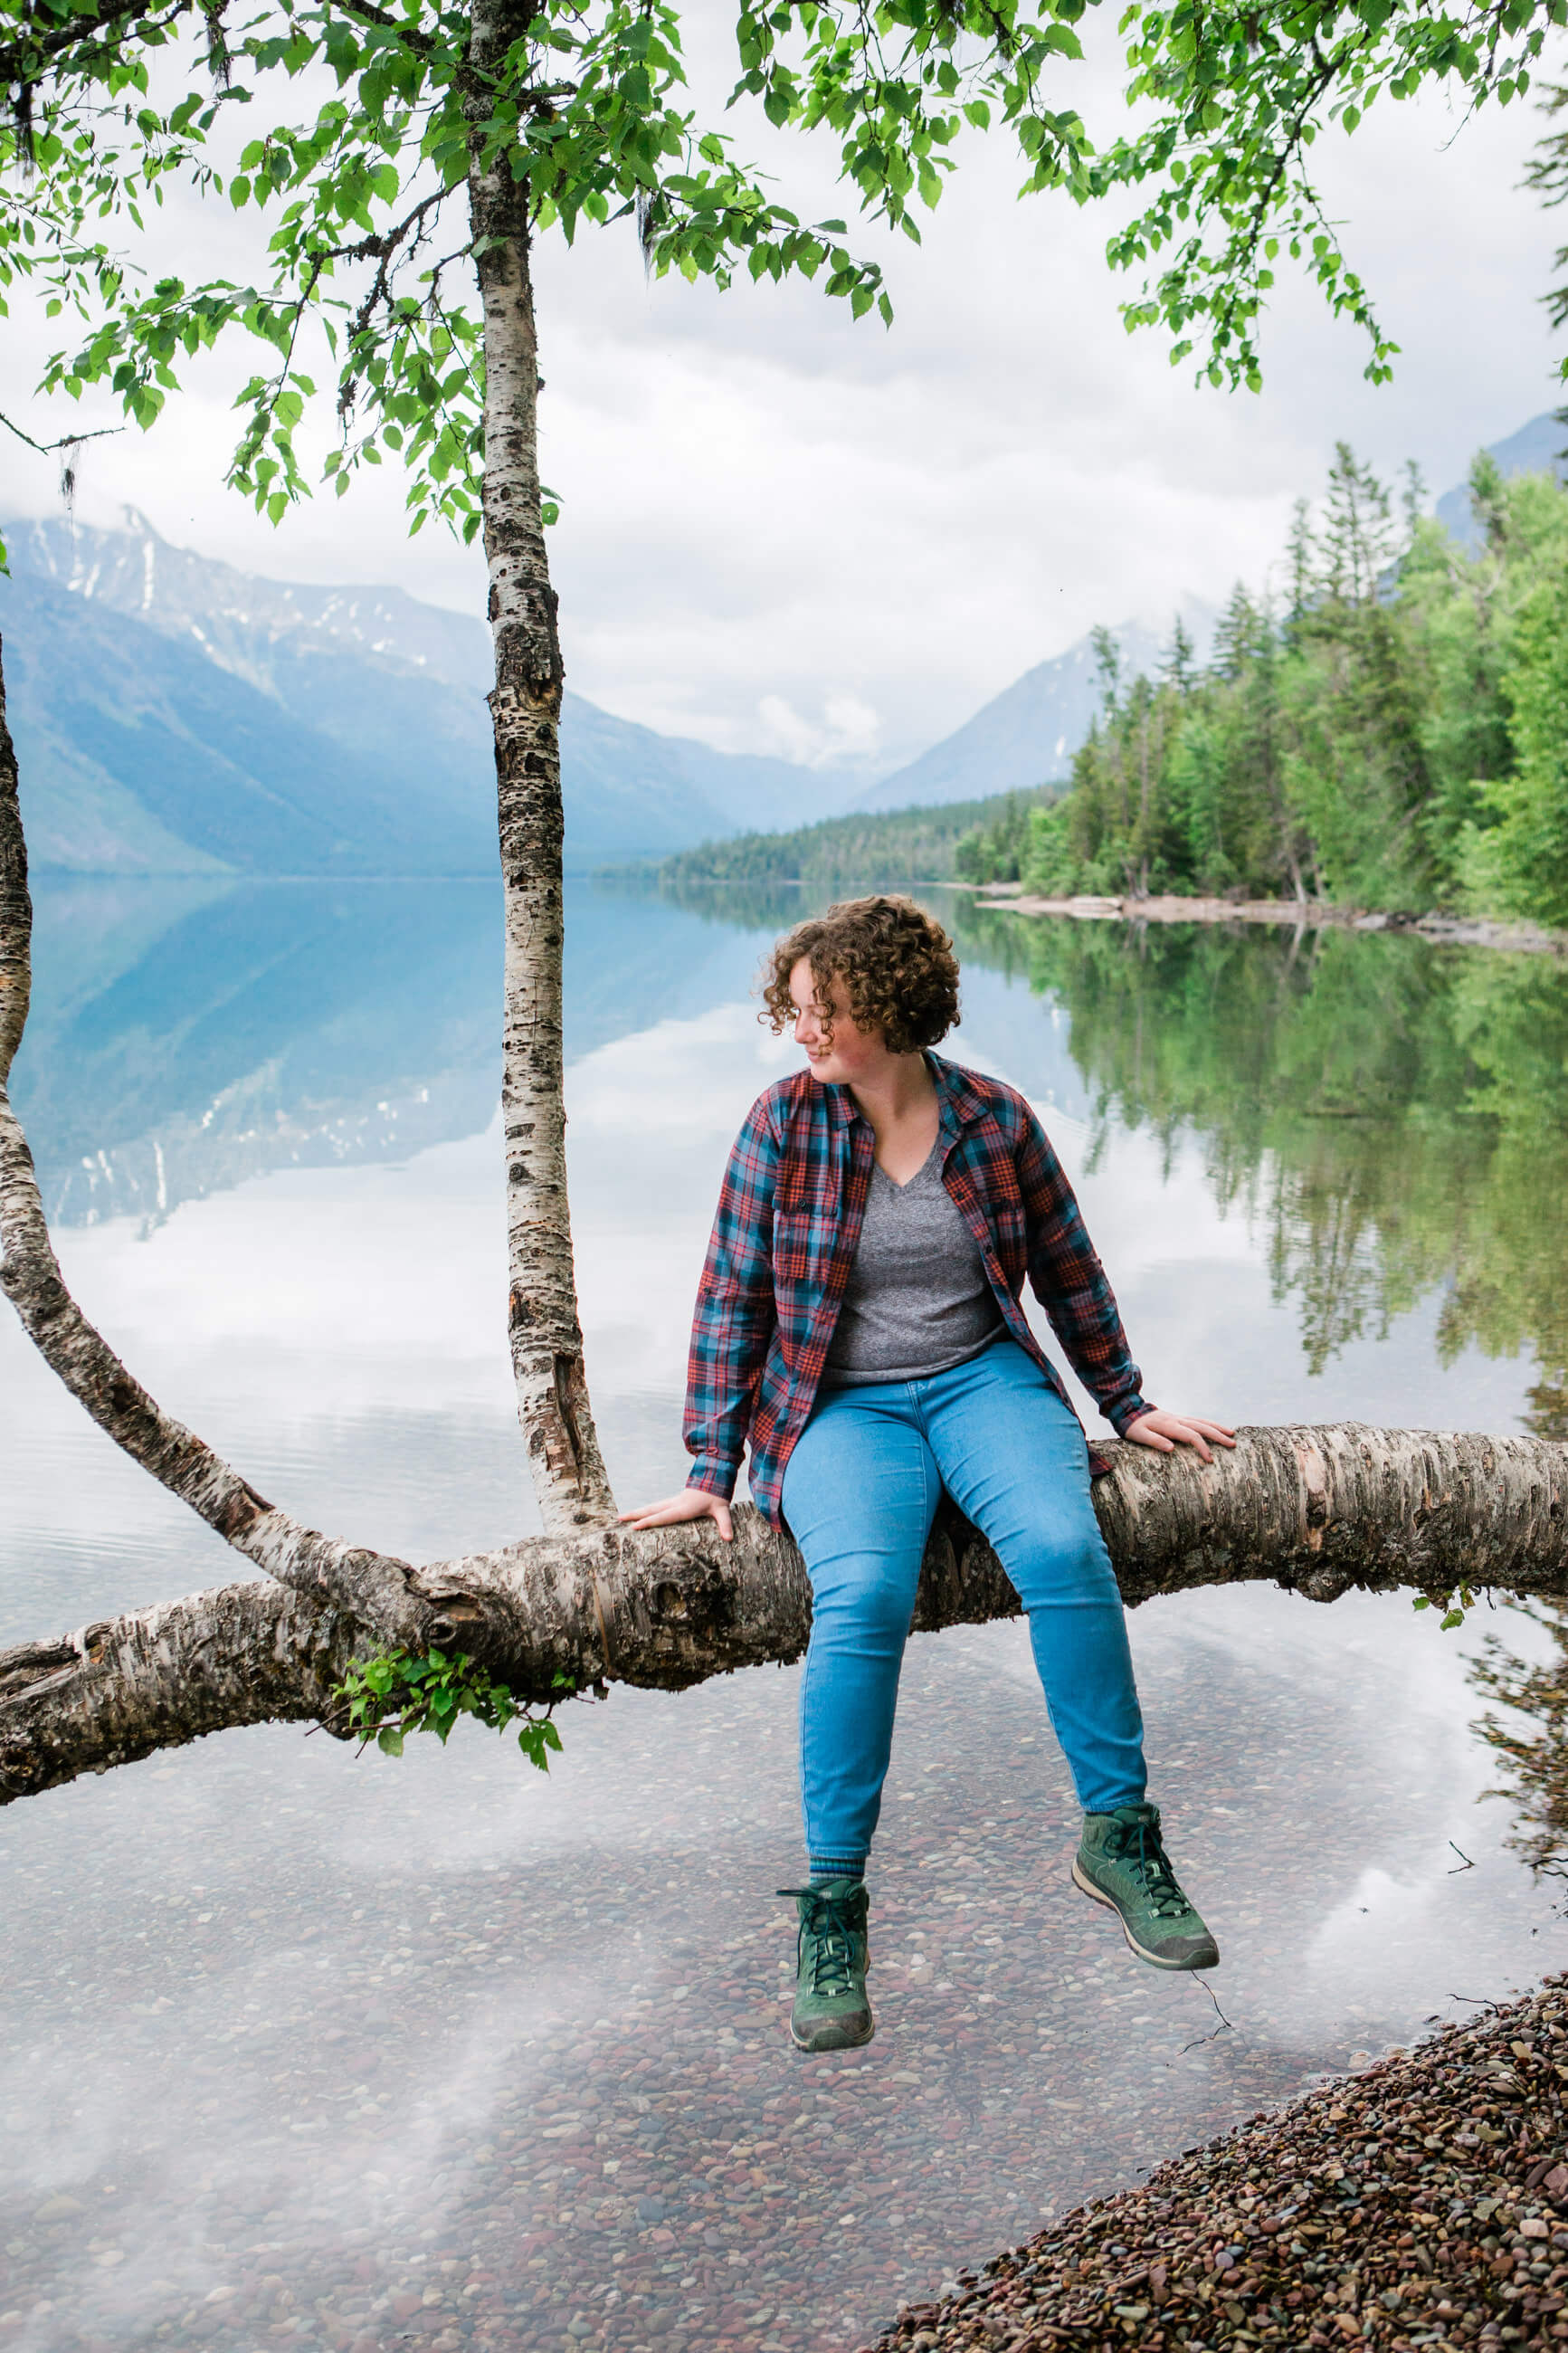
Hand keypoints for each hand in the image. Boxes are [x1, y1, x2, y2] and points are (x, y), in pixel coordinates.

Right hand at [617, 1487, 733, 1540]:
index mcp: (684, 1507)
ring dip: (636, 1512)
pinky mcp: (672, 1502)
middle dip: (634, 1515)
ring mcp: (672, 1501)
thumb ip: (725, 1524)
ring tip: (620, 1517)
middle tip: (618, 1519)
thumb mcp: (723, 1510)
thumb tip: (729, 1538)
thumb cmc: (717, 1496)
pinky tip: (636, 1515)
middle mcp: (675, 1503)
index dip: (649, 1522)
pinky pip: (655, 1507)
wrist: (715, 1478)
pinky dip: (643, 1511)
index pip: (664, 1516)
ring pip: (650, 1507)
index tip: (634, 1526)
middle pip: (651, 1509)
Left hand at [1123, 1410, 1236, 1463]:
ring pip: (1203, 1421)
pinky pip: (1198, 1421)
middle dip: (1219, 1435)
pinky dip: (1210, 1424)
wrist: (1129, 1411)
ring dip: (1218, 1427)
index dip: (1203, 1447)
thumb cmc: (1133, 1427)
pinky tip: (1217, 1429)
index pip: (1192, 1436)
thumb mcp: (1139, 1436)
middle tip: (1233, 1445)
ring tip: (1232, 1434)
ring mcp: (1179, 1418)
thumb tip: (1172, 1449)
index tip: (1210, 1460)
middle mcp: (1177, 1420)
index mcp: (1169, 1425)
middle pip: (1203, 1427)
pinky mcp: (1179, 1419)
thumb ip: (1155, 1441)